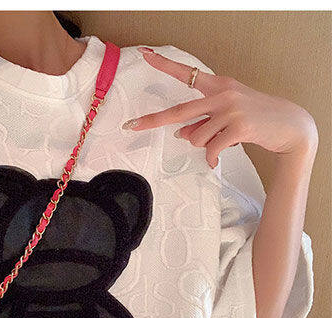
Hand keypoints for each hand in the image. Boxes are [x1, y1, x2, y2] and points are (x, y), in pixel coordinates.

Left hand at [122, 47, 318, 167]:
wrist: (291, 126)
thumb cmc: (255, 119)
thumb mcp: (226, 117)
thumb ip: (202, 122)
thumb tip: (180, 134)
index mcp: (218, 86)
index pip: (187, 74)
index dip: (165, 65)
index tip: (146, 55)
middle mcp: (222, 93)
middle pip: (179, 111)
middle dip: (153, 121)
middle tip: (131, 126)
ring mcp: (230, 109)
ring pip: (196, 137)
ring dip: (204, 145)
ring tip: (222, 141)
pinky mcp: (238, 127)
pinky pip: (211, 149)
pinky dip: (212, 158)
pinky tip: (219, 158)